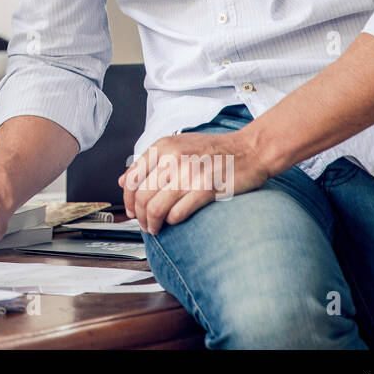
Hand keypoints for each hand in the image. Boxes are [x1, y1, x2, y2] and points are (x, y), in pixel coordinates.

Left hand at [118, 128, 270, 234]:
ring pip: (155, 208)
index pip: (132, 179)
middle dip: (138, 216)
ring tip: (155, 228)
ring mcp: (189, 174)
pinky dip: (171, 221)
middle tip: (143, 224)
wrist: (249, 149)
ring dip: (151, 223)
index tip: (131, 210)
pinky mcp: (206, 190)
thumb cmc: (214, 149)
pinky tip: (173, 222)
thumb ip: (150, 161)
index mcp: (164, 147)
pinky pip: (177, 213)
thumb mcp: (177, 145)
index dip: (128, 200)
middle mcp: (173, 159)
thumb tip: (123, 181)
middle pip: (141, 196)